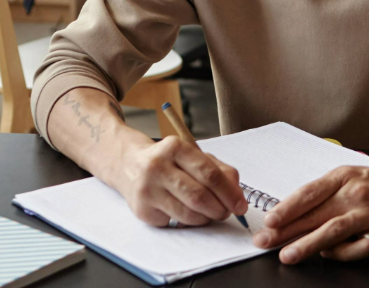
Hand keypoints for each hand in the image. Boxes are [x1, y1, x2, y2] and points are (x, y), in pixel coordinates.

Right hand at [106, 133, 247, 227]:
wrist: (128, 164)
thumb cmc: (167, 160)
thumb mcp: (191, 155)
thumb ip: (219, 170)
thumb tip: (237, 194)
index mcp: (174, 147)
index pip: (209, 174)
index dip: (229, 193)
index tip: (240, 205)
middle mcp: (158, 166)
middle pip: (199, 196)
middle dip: (220, 209)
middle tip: (226, 212)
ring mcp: (148, 189)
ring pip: (188, 214)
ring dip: (206, 218)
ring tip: (208, 213)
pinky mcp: (142, 210)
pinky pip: (174, 222)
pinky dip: (187, 221)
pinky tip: (184, 211)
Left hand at [253, 165, 368, 263]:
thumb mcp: (355, 177)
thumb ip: (329, 192)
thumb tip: (297, 210)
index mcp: (344, 176)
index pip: (308, 193)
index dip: (287, 208)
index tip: (270, 220)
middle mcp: (355, 193)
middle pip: (315, 214)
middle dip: (286, 230)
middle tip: (266, 241)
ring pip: (331, 231)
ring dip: (306, 245)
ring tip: (288, 255)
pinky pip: (357, 248)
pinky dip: (340, 254)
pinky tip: (327, 256)